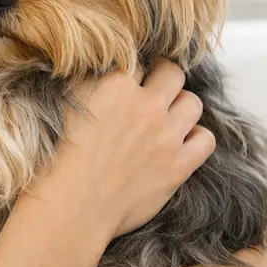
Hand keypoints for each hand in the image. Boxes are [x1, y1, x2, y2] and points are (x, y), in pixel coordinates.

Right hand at [29, 59, 215, 240]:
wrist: (72, 206)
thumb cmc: (60, 157)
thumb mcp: (67, 103)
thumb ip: (88, 78)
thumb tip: (102, 64)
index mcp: (116, 84)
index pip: (138, 60)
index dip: (133, 70)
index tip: (130, 78)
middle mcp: (146, 105)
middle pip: (173, 72)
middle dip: (164, 77)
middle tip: (155, 88)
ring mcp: (166, 136)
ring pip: (192, 102)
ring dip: (181, 105)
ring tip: (168, 115)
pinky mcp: (179, 166)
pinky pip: (206, 139)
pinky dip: (197, 137)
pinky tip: (181, 141)